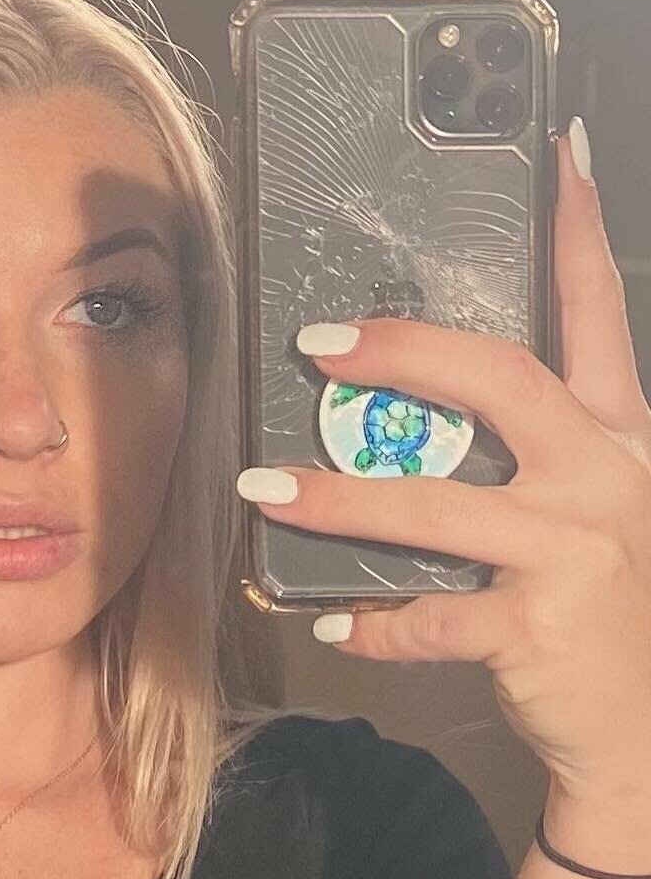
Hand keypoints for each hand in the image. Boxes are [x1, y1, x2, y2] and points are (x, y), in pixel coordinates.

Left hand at [239, 121, 650, 813]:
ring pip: (434, 506)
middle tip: (320, 344)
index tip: (561, 156)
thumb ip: (525, 462)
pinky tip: (335, 625)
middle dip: (403, 353)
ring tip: (265, 489)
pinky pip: (425, 619)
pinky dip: (371, 626)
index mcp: (614, 440)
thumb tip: (409, 429)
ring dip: (339, 498)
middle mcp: (601, 479)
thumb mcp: (587, 515)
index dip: (578, 234)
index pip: (598, 317)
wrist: (643, 722)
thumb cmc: (602, 608)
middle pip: (498, 383)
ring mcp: (572, 551)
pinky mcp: (535, 627)